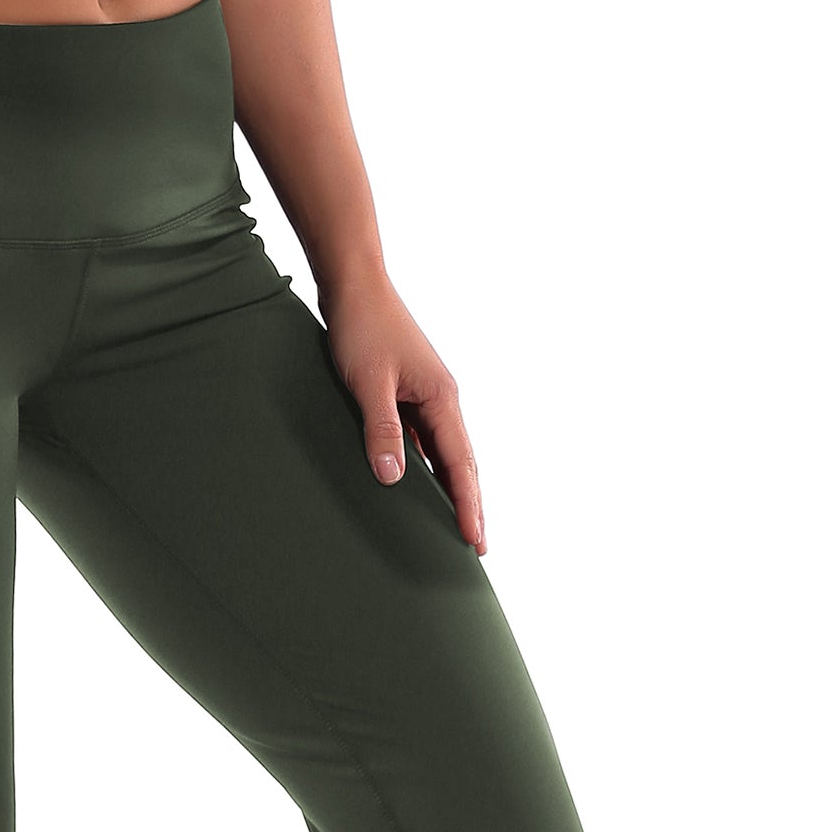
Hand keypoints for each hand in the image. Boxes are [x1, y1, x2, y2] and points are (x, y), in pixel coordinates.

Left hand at [319, 271, 484, 552]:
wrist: (355, 286)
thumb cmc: (362, 329)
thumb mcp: (368, 383)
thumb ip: (381, 429)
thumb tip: (392, 478)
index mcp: (442, 399)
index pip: (460, 464)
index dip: (468, 504)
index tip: (476, 539)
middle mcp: (442, 400)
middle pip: (461, 463)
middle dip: (470, 503)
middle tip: (477, 545)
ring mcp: (426, 396)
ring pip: (443, 452)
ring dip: (450, 487)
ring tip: (455, 523)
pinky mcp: (408, 392)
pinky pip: (423, 439)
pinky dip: (426, 466)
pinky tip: (417, 484)